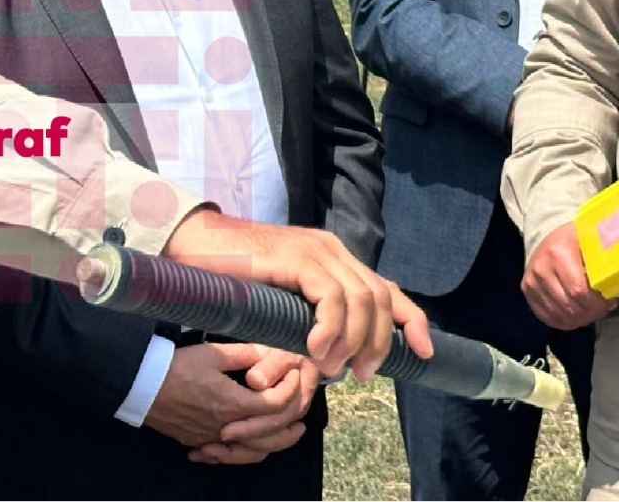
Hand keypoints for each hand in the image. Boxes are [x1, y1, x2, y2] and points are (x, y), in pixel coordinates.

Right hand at [144, 342, 300, 454]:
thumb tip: (269, 351)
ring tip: (285, 435)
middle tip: (303, 419)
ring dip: (272, 445)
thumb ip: (246, 353)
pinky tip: (250, 444)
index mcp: (233, 403)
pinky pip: (229, 454)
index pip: (275, 405)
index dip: (291, 391)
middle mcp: (226, 426)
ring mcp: (211, 438)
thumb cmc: (178, 367)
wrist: (142, 386)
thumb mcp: (214, 353)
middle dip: (289, 427)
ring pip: (250, 452)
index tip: (295, 378)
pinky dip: (245, 452)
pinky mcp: (199, 441)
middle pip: (268, 437)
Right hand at [161, 210, 432, 378]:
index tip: (424, 353)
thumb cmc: (234, 277)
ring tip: (333, 368)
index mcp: (334, 258)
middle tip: (362, 373)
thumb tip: (332, 354)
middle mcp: (332, 250)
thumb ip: (309, 315)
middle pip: (381, 296)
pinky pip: (330, 295)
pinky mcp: (296, 257)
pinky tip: (317, 350)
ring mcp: (316, 250)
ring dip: (355, 340)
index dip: (412, 320)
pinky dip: (332, 327)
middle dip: (382, 340)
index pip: (387, 287)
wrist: (194, 243)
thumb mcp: (283, 299)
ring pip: (362, 298)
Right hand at [522, 221, 618, 329]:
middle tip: (602, 308)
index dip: (598, 302)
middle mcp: (542, 267)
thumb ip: (616, 270)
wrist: (549, 234)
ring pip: (560, 315)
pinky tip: (576, 313)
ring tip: (591, 310)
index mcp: (560, 252)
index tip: (610, 300)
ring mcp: (532, 280)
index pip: (580, 291)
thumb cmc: (578, 240)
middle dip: (591, 312)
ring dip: (580, 319)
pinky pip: (547, 317)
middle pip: (570, 306)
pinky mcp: (526, 290)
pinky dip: (565, 321)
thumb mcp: (596, 246)